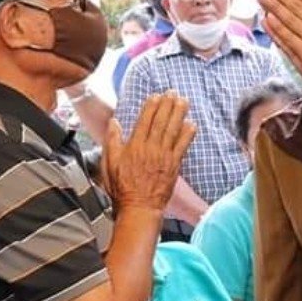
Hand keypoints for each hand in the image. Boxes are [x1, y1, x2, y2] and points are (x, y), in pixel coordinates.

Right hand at [101, 92, 195, 210]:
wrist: (139, 207)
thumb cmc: (122, 188)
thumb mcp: (109, 164)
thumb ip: (112, 141)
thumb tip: (113, 123)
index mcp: (134, 146)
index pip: (144, 121)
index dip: (151, 106)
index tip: (156, 96)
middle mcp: (150, 148)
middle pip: (160, 122)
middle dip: (167, 105)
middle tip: (173, 92)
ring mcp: (164, 157)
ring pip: (172, 130)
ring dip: (179, 114)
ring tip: (183, 101)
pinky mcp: (174, 166)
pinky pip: (182, 147)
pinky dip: (187, 135)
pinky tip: (191, 124)